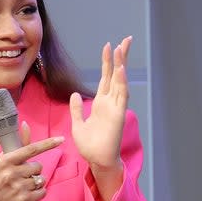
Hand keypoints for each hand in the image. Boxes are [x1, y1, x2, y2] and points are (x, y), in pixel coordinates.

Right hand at [0, 126, 62, 200]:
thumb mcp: (3, 161)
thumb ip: (18, 145)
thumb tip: (25, 124)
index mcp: (6, 160)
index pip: (31, 149)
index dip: (48, 144)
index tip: (61, 139)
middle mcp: (12, 173)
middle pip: (38, 166)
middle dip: (33, 171)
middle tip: (21, 177)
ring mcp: (19, 187)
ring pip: (41, 180)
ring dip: (35, 183)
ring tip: (22, 187)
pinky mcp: (25, 200)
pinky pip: (43, 192)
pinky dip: (38, 194)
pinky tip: (26, 195)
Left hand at [70, 36, 130, 171]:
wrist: (96, 160)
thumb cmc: (89, 146)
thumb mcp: (77, 124)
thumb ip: (76, 109)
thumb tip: (75, 94)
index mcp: (101, 103)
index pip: (105, 78)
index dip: (107, 62)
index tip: (109, 46)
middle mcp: (110, 102)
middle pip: (116, 75)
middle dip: (120, 57)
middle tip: (125, 40)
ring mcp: (115, 107)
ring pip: (120, 81)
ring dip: (122, 64)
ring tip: (123, 47)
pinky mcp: (118, 114)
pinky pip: (121, 95)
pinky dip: (121, 82)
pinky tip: (121, 69)